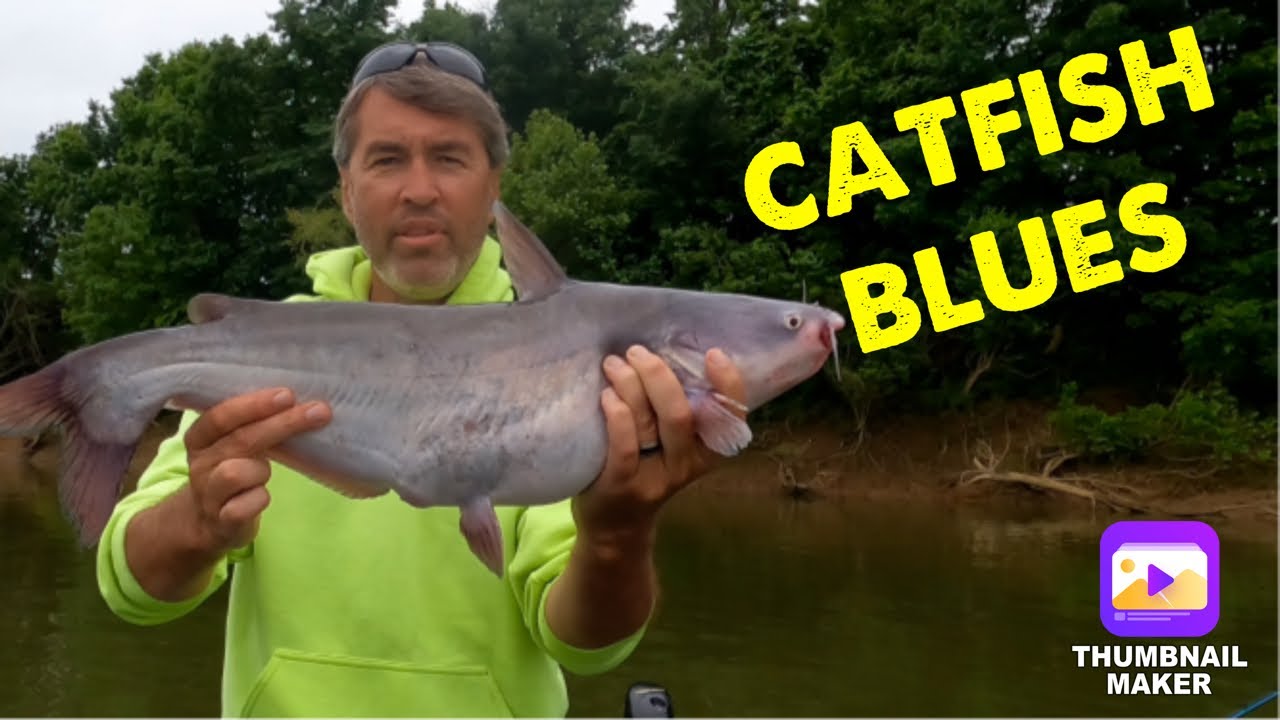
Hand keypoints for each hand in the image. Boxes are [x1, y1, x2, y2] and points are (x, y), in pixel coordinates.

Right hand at [178, 387, 331, 553]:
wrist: (210, 522)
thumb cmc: (233, 471)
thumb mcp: (236, 445)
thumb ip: (255, 424)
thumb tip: (303, 400)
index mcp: (201, 438)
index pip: (221, 416)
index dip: (254, 404)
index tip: (287, 394)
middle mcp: (200, 463)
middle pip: (240, 439)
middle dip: (282, 424)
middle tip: (319, 412)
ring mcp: (208, 494)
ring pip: (235, 473)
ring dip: (261, 470)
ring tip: (266, 474)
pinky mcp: (221, 521)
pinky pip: (242, 508)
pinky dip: (259, 500)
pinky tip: (262, 498)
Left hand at [573, 345, 745, 543]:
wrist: (615, 521)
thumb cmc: (644, 464)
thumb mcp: (671, 440)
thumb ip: (676, 405)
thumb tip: (665, 348)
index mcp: (708, 448)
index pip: (731, 416)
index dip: (728, 384)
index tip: (713, 354)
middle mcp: (688, 464)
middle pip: (681, 414)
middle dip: (658, 376)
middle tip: (636, 352)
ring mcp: (656, 478)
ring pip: (652, 423)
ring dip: (631, 385)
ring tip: (614, 364)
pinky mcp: (623, 485)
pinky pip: (624, 446)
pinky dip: (617, 415)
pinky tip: (606, 396)